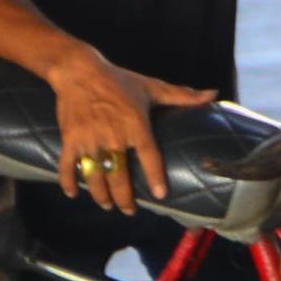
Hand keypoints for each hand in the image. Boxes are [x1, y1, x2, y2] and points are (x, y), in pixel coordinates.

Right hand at [47, 52, 214, 208]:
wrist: (80, 71)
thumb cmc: (119, 80)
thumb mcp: (152, 87)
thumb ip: (182, 96)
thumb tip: (213, 95)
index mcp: (136, 124)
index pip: (149, 156)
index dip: (155, 176)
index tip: (161, 194)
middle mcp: (113, 135)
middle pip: (119, 175)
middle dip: (124, 198)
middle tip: (130, 210)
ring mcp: (90, 139)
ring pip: (95, 176)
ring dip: (101, 195)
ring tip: (108, 205)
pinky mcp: (70, 138)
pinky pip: (68, 165)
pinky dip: (69, 182)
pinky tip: (74, 193)